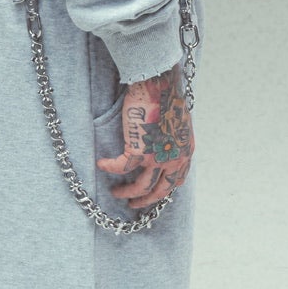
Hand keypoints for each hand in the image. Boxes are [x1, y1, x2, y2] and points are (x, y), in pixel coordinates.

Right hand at [95, 65, 194, 210]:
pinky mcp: (139, 151)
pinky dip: (109, 167)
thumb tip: (162, 145)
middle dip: (145, 200)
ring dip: (126, 192)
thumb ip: (172, 140)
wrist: (158, 84)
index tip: (152, 193)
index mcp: (186, 152)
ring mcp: (157, 157)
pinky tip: (101, 164)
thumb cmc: (166, 96)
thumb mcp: (178, 123)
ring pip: (140, 186)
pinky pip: (121, 167)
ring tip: (115, 192)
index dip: (163, 190)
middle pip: (160, 190)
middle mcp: (175, 158)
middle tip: (134, 204)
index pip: (177, 180)